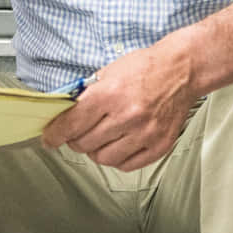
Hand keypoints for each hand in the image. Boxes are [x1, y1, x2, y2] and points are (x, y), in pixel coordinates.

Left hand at [40, 44, 194, 171]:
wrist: (183, 70)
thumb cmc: (145, 68)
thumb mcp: (108, 72)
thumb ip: (87, 96)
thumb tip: (64, 116)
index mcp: (110, 94)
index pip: (71, 124)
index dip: (55, 135)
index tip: (50, 139)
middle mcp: (127, 116)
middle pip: (84, 144)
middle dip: (76, 141)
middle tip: (79, 134)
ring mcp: (145, 133)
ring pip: (103, 159)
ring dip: (96, 151)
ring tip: (101, 139)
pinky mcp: (159, 145)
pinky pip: (127, 165)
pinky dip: (117, 158)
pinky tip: (119, 145)